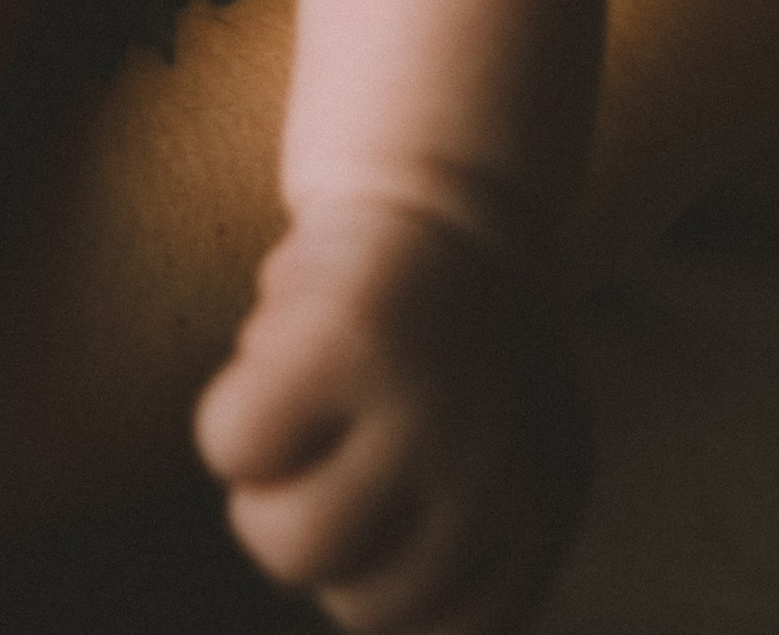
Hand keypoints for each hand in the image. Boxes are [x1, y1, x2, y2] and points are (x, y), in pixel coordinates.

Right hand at [195, 194, 587, 634]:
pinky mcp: (350, 337)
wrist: (449, 187)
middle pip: (350, 602)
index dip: (385, 584)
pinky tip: (287, 345)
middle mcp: (501, 468)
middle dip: (327, 523)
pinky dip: (235, 405)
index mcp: (543, 514)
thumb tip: (367, 622)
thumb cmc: (451, 353)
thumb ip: (452, 572)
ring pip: (281, 538)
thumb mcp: (494, 472)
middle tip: (356, 428)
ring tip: (320, 392)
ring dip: (272, 475)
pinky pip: (234, 444)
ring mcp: (430, 402)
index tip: (396, 501)